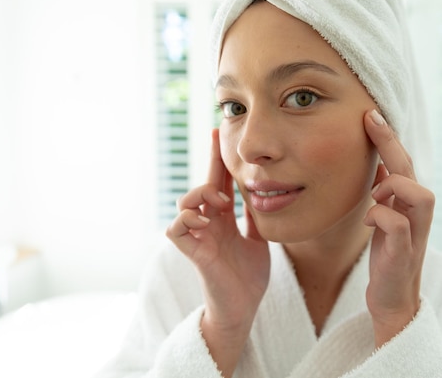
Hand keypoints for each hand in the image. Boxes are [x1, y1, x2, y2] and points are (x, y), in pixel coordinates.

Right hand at [166, 129, 269, 375]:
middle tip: (221, 149)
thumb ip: (255, 218)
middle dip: (211, 164)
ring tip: (220, 201)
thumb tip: (266, 193)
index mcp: (224, 220)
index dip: (220, 159)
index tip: (219, 132)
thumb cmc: (248, 277)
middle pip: (203, 185)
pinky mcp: (194, 253)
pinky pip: (176, 229)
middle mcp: (209, 224)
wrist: (243, 308)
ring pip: (184, 203)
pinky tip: (204, 220)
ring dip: (200, 195)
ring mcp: (199, 237)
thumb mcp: (258, 240)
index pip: (221, 182)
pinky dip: (186, 220)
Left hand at [362, 110, 434, 346]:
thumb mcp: (384, 219)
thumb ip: (385, 194)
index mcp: (409, 204)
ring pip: (421, 194)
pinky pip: (400, 226)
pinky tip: (369, 222)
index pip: (402, 163)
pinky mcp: (405, 255)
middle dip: (391, 143)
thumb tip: (380, 165)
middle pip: (412, 170)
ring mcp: (415, 234)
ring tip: (374, 194)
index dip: (388, 138)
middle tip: (369, 120)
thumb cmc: (388, 257)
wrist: (393, 300)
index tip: (369, 114)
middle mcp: (418, 215)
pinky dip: (382, 217)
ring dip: (394, 186)